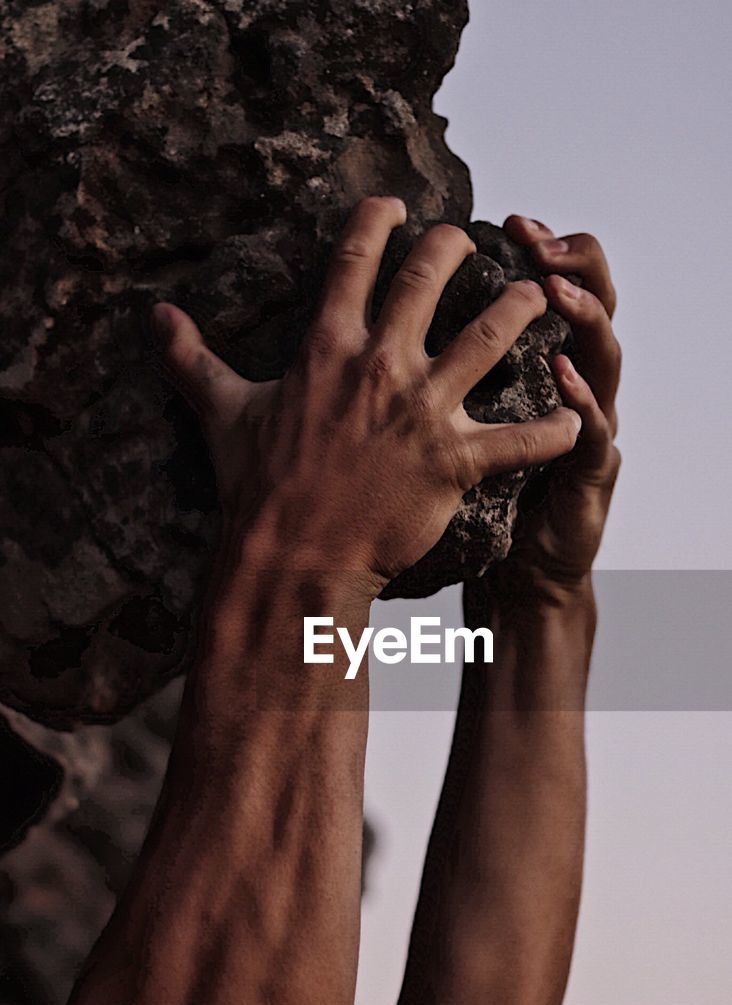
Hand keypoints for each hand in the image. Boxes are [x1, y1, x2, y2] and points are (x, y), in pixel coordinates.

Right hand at [152, 197, 579, 599]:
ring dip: (520, 311)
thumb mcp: (222, 415)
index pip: (355, 258)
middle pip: (431, 278)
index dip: (378, 220)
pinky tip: (574, 420)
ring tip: (539, 296)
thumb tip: (154, 318)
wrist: (291, 560)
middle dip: (457, 247)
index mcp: (327, 347)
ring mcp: (421, 410)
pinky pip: (519, 439)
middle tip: (474, 240)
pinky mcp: (453, 461)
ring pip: (490, 336)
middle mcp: (380, 365)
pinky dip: (552, 430)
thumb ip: (194, 360)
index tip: (395, 203)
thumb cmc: (256, 491)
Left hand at [468, 215, 621, 611]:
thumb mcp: (458, 429)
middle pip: (585, 300)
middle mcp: (570, 381)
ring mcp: (589, 422)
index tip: (512, 219)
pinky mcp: (592, 472)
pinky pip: (594, 434)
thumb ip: (436, 379)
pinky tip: (567, 383)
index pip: (546, 287)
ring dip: (584, 317)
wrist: (523, 571)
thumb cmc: (489, 499)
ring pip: (602, 353)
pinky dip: (583, 405)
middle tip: (541, 236)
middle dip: (570, 261)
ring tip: (556, 288)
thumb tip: (371, 334)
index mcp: (529, 370)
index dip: (537, 250)